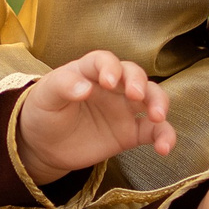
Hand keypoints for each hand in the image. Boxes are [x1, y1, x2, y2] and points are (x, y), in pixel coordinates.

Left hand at [13, 51, 174, 185]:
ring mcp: (124, 109)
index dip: (109, 67)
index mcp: (89, 71)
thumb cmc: (44, 112)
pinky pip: (154, 131)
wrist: (44, 146)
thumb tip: (85, 88)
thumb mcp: (46, 96)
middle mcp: (112, 87)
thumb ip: (62, 86)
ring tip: (157, 117)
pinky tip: (164, 148)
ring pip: (152, 97)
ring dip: (159, 103)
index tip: (108, 82)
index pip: (104, 60)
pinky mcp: (131, 133)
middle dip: (138, 82)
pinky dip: (164, 136)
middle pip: (134, 74)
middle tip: (134, 95)